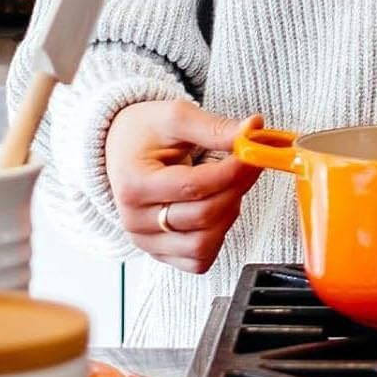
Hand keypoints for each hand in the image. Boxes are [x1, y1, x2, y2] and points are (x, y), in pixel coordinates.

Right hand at [105, 101, 263, 273]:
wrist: (122, 150)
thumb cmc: (145, 133)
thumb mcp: (176, 117)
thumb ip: (214, 127)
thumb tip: (253, 129)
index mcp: (133, 184)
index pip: (195, 187)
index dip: (233, 172)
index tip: (253, 154)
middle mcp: (134, 220)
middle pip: (204, 216)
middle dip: (236, 189)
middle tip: (248, 165)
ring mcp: (147, 242)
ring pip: (204, 243)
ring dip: (229, 213)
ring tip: (227, 186)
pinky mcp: (161, 254)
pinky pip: (199, 259)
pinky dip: (217, 237)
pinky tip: (216, 209)